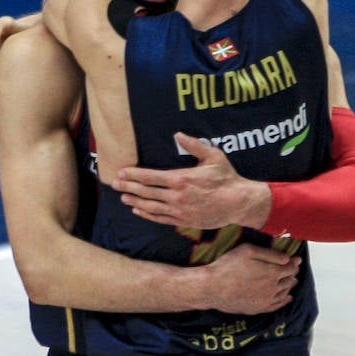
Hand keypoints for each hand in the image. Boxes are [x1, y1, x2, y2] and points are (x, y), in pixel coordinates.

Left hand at [113, 133, 271, 228]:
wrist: (239, 203)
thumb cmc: (227, 177)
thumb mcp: (213, 156)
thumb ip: (194, 145)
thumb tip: (177, 134)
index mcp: (181, 179)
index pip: (150, 177)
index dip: (133, 174)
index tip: (121, 172)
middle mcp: (176, 196)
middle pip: (146, 192)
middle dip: (128, 186)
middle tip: (115, 183)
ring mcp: (179, 210)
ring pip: (150, 206)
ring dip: (134, 201)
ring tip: (123, 196)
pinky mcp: (183, 221)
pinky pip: (160, 218)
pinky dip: (147, 214)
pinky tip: (138, 210)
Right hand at [203, 243, 298, 315]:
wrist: (211, 288)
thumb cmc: (227, 265)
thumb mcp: (248, 251)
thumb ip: (269, 254)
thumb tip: (287, 258)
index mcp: (272, 272)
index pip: (290, 267)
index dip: (295, 263)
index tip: (297, 259)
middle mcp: (272, 288)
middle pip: (289, 280)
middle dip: (292, 273)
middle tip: (293, 269)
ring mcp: (265, 300)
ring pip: (284, 293)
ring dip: (289, 286)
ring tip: (291, 281)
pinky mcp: (257, 309)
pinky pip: (276, 306)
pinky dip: (284, 301)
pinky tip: (287, 298)